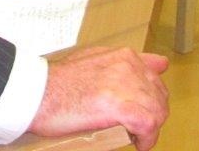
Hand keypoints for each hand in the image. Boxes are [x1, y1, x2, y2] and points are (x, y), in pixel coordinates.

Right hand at [29, 47, 169, 150]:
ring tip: (135, 137)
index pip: (155, 73)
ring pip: (157, 112)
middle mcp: (129, 66)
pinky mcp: (122, 107)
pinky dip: (146, 140)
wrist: (38, 91)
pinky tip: (137, 144)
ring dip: (149, 129)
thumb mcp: (93, 59)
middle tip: (135, 127)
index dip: (151, 95)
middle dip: (152, 114)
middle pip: (159, 96)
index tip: (144, 106)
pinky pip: (149, 126)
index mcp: (123, 56)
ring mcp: (127, 85)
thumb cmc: (58, 81)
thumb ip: (121, 63)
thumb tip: (156, 64)